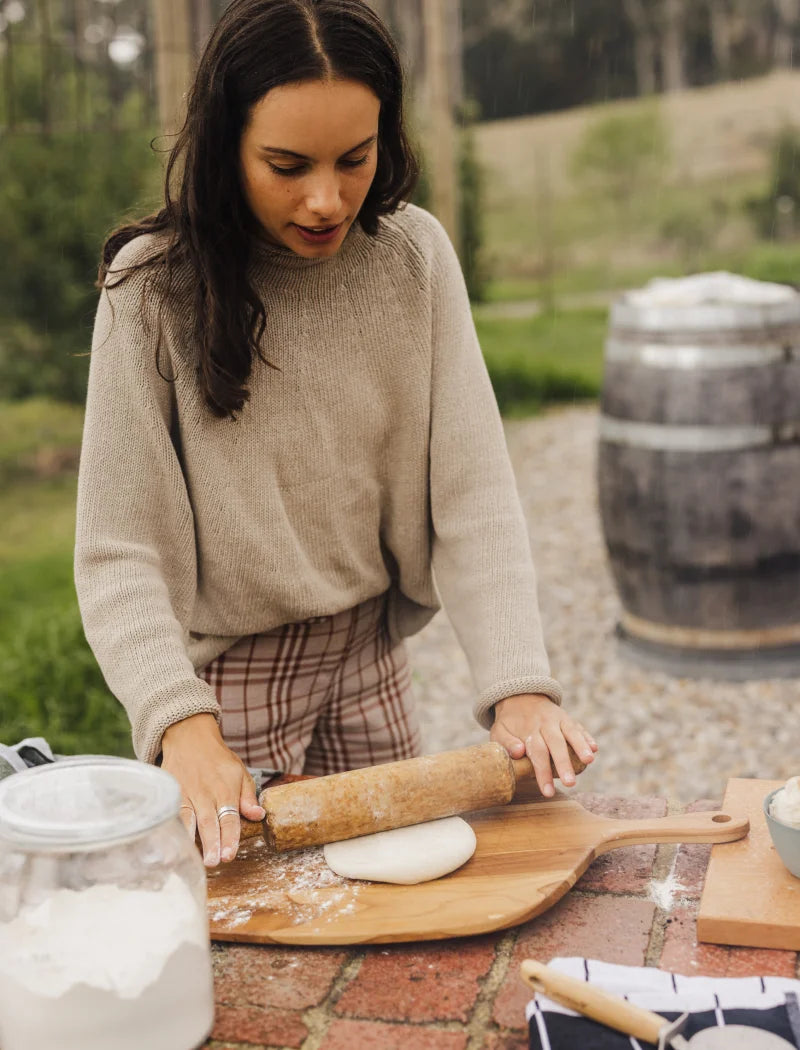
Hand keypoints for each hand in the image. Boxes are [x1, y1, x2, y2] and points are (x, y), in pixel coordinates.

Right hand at [161, 713, 265, 866]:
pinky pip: (171, 813)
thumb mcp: (239, 772)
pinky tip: (168, 846)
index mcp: (226, 789)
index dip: (230, 837)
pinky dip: (171, 829)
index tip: (230, 855)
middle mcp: (206, 793)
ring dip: (190, 840)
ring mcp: (186, 793)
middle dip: (211, 843)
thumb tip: (258, 815)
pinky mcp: (171, 792)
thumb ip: (248, 796)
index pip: (230, 817)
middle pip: (209, 822)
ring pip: (188, 819)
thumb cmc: (217, 759)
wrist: (189, 737)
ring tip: (191, 859)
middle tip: (213, 863)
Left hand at [489, 693, 597, 797]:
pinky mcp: (568, 719)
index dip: (542, 772)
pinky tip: (594, 748)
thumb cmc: (509, 722)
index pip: (537, 752)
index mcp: (529, 730)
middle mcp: (546, 723)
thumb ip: (507, 742)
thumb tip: (519, 752)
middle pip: (556, 744)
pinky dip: (587, 737)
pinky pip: (579, 727)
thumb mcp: (499, 731)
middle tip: (570, 783)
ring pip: (571, 732)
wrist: (520, 696)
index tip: (547, 792)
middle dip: (564, 764)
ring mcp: (559, 720)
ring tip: (588, 761)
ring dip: (580, 746)